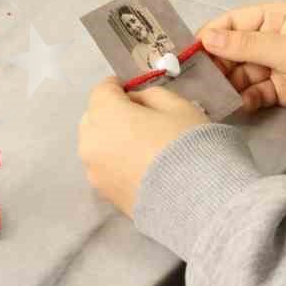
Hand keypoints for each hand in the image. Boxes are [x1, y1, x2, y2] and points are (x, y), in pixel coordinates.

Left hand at [78, 78, 208, 217]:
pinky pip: (104, 168)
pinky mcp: (104, 193)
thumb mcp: (177, 105)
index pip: (101, 90)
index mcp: (104, 113)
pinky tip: (140, 169)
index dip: (118, 87)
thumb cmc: (186, 142)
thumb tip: (135, 102)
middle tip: (138, 118)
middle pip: (93, 118)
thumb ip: (149, 96)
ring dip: (111, 139)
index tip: (133, 90)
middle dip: (111, 113)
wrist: (194, 198)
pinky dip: (115, 163)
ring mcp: (93, 171)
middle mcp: (90, 141)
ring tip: (140, 147)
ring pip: (96, 145)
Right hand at [197, 2, 285, 124]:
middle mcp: (274, 37)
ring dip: (230, 85)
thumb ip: (246, 45)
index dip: (210, 37)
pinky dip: (246, 98)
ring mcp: (278, 64)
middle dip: (217, 66)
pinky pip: (255, 91)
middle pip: (233, 50)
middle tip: (199, 83)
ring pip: (242, 73)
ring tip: (216, 98)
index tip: (188, 56)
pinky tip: (240, 106)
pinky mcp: (283, 89)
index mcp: (277, 17)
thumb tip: (207, 38)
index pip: (233, 22)